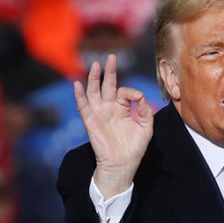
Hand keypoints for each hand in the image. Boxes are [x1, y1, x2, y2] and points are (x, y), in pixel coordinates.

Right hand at [74, 54, 154, 197]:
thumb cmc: (134, 148)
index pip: (124, 92)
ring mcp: (99, 114)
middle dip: (109, 71)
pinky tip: (77, 84)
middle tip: (111, 56)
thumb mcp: (146, 128)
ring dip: (94, 78)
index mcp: (123, 109)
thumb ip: (146, 111)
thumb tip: (141, 97)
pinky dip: (79, 95)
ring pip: (94, 91)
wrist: (122, 165)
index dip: (132, 91)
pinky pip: (83, 106)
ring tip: (96, 64)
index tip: (138, 99)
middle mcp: (109, 108)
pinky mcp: (90, 121)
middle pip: (107, 85)